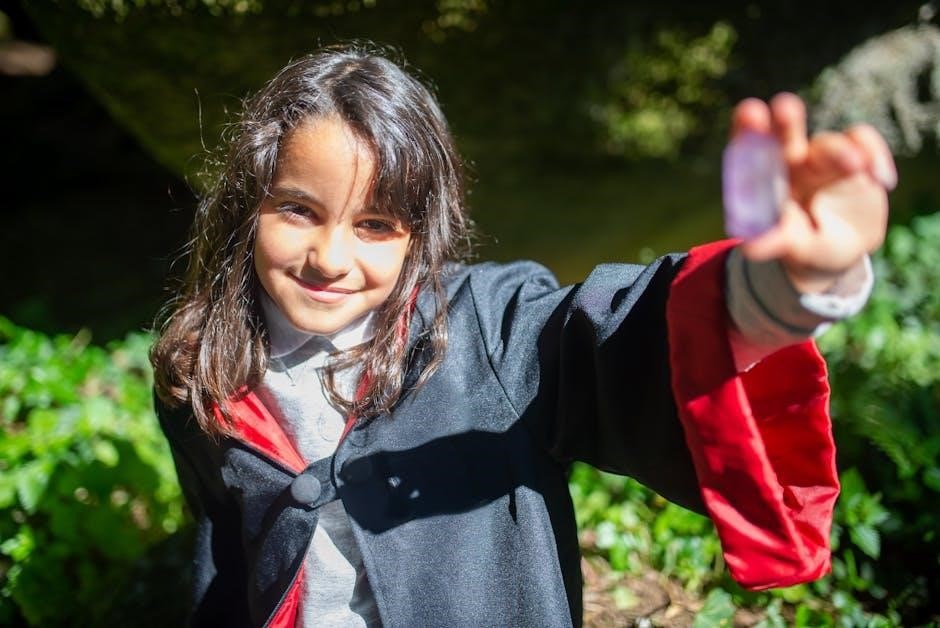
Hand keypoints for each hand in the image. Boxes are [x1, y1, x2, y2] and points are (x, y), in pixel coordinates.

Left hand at [731, 93, 893, 293]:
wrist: (835, 254)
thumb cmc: (801, 247)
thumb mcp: (790, 248)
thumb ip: (773, 241)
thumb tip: (750, 247)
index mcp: (764, 180)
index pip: (750, 148)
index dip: (747, 129)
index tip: (750, 111)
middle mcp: (791, 162)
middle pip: (785, 133)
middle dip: (786, 119)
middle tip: (785, 108)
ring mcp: (824, 158)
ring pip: (829, 143)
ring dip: (839, 151)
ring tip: (855, 165)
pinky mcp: (858, 158)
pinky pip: (863, 141)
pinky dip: (872, 153)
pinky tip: (881, 179)